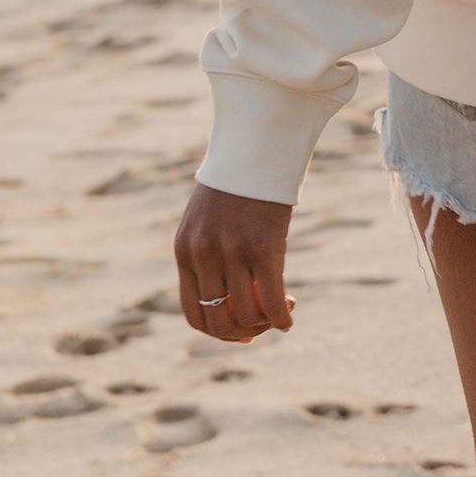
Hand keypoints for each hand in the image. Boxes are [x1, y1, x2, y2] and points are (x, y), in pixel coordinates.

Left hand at [174, 183, 294, 341]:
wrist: (256, 144)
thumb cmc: (238, 181)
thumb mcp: (210, 219)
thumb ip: (210, 254)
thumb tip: (230, 296)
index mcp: (185, 250)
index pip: (193, 312)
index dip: (217, 331)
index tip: (241, 332)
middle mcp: (203, 255)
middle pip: (218, 320)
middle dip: (243, 331)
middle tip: (263, 323)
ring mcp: (232, 251)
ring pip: (246, 313)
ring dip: (265, 322)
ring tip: (283, 308)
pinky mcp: (263, 246)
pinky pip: (271, 298)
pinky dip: (281, 316)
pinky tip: (290, 317)